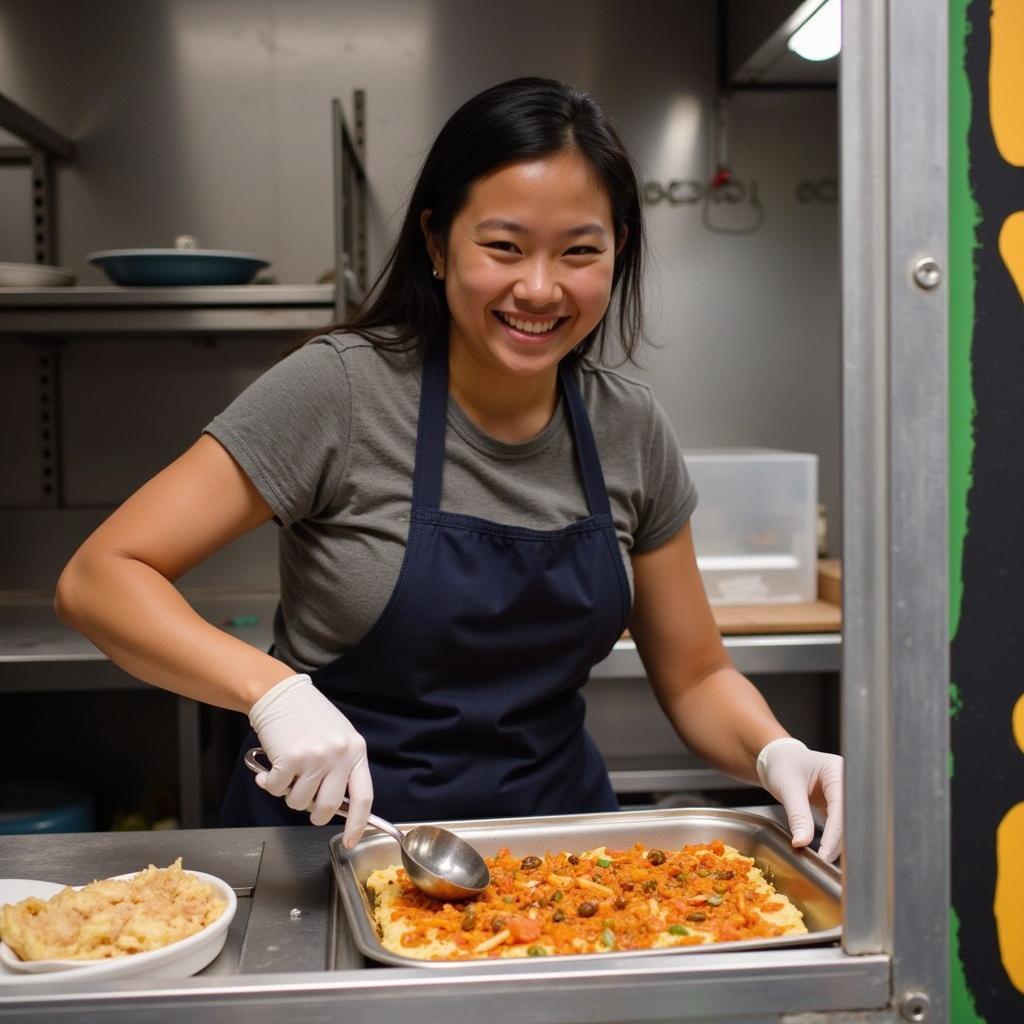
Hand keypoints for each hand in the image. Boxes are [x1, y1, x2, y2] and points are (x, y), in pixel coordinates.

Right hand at [247, 673, 372, 844]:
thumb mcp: (337, 737)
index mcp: (356, 750)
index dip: (358, 824)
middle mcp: (339, 754)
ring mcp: (315, 757)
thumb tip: (334, 807)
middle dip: (314, 813)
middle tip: (305, 802)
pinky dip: (270, 784)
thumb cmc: (309, 716)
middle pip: (328, 807)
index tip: (351, 841)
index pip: (363, 796)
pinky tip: (271, 768)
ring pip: (299, 802)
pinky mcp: (290, 758)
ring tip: (288, 773)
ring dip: (289, 794)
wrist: (281, 694)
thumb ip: (340, 768)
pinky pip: (278, 789)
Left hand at [756, 738, 842, 862]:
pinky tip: (825, 850)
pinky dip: (832, 837)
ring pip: (846, 824)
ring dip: (837, 841)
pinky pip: (838, 824)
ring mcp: (841, 794)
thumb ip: (797, 815)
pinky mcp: (836, 804)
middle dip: (840, 840)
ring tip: (824, 858)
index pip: (842, 807)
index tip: (825, 854)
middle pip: (849, 818)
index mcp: (837, 771)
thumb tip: (802, 842)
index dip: (836, 833)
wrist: (775, 759)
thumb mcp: (787, 787)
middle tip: (826, 860)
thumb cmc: (781, 764)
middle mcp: (845, 782)